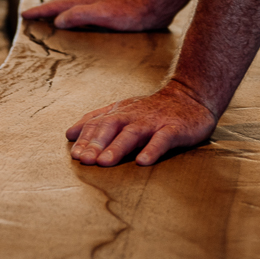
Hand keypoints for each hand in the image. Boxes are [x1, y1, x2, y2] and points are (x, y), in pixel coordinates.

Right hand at [20, 0, 179, 30]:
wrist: (155, 4)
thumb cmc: (131, 14)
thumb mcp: (103, 16)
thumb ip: (79, 16)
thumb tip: (57, 20)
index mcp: (85, 2)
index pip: (56, 6)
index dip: (40, 11)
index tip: (24, 15)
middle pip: (62, 0)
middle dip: (45, 7)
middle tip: (32, 13)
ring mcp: (100, 0)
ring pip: (73, 0)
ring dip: (59, 5)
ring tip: (52, 11)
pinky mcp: (110, 5)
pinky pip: (84, 4)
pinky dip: (74, 7)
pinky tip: (82, 14)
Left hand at [66, 81, 217, 166]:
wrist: (190, 96)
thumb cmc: (152, 110)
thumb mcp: (122, 111)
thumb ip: (97, 120)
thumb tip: (70, 133)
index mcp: (120, 113)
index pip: (98, 124)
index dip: (85, 139)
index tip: (75, 155)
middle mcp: (133, 116)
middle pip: (111, 127)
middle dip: (96, 143)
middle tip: (84, 160)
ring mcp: (153, 122)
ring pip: (132, 133)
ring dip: (117, 147)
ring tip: (105, 162)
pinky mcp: (174, 129)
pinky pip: (162, 139)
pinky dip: (152, 150)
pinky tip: (142, 162)